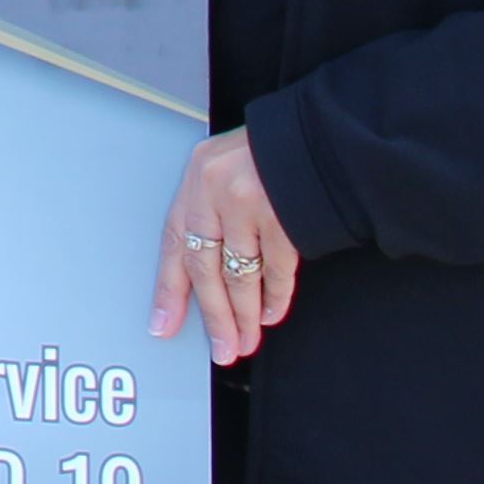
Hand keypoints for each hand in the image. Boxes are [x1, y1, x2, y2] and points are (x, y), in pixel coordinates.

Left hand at [152, 131, 299, 366]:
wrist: (321, 136)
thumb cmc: (270, 154)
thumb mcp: (225, 169)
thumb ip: (211, 211)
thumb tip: (199, 274)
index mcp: (196, 178)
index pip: (172, 241)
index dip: (168, 288)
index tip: (162, 324)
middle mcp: (215, 189)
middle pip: (205, 267)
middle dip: (213, 315)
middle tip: (220, 348)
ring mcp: (250, 203)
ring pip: (239, 274)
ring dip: (244, 315)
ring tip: (244, 341)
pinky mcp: (285, 216)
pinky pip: (276, 269)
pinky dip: (275, 297)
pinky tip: (271, 315)